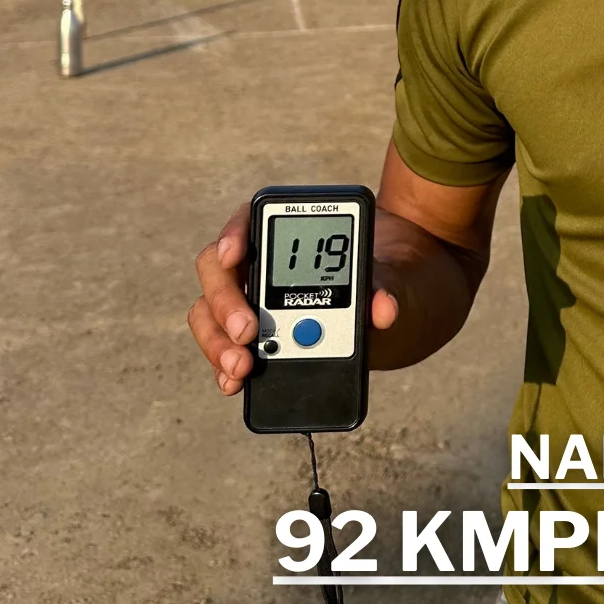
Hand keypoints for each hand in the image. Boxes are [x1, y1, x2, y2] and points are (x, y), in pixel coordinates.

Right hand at [188, 203, 399, 397]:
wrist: (392, 308)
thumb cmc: (386, 279)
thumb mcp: (393, 279)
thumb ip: (386, 287)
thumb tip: (383, 309)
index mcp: (290, 233)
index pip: (248, 220)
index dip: (234, 234)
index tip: (234, 254)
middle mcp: (259, 264)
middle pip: (218, 270)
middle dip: (226, 302)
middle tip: (248, 332)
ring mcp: (249, 301)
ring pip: (210, 313)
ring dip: (218, 341)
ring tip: (241, 367)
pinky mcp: (250, 338)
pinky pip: (223, 348)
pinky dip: (223, 366)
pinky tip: (233, 382)